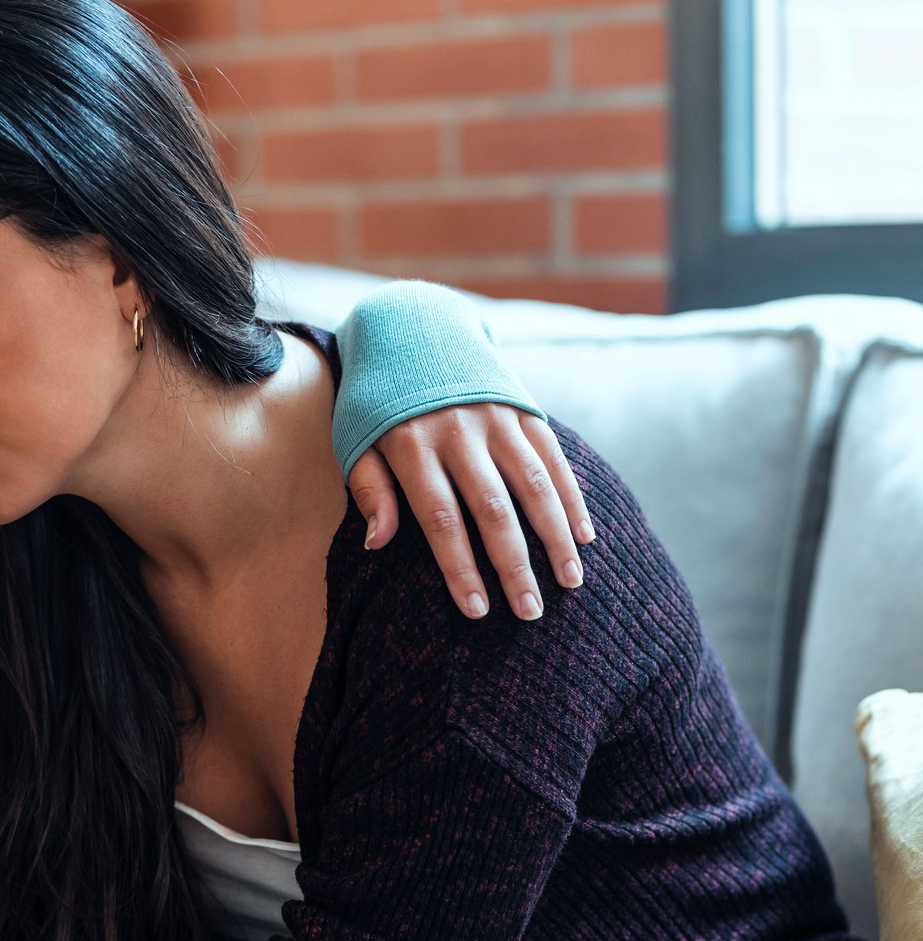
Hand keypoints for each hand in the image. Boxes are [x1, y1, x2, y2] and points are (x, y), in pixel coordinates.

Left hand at [349, 403, 593, 621]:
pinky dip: (572, 498)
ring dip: (556, 537)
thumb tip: (378, 543)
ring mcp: (496, 418)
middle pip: (493, 509)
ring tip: (569, 582)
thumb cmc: (377, 403)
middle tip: (531, 612)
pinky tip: (584, 537)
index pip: (440, 518)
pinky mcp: (523, 408)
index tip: (477, 610)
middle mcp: (459, 432)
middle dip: (514, 565)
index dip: (460, 567)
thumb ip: (369, 490)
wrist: (413, 329)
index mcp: (412, 446)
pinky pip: (554, 458)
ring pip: (535, 485)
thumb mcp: (356, 441)